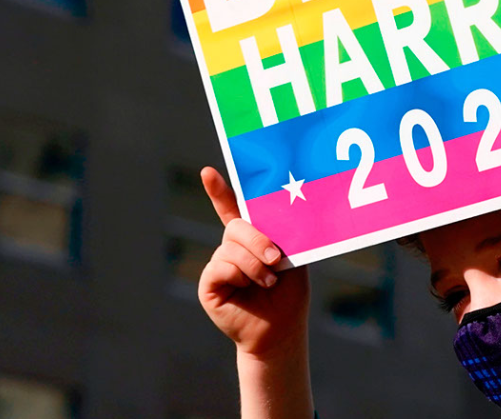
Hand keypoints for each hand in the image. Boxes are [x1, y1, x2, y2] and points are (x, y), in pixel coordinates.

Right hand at [198, 167, 310, 358]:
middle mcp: (230, 247)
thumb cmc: (289, 293)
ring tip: (269, 282)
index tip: (208, 172)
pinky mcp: (209, 284)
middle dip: (258, 240)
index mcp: (251, 237)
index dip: (218, 191)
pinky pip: (221, 267)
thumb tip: (283, 212)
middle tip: (276, 259)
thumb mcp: (292, 257)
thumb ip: (282, 236)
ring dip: (255, 265)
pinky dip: (240, 275)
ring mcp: (218, 264)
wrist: (281, 328)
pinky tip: (249, 288)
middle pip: (236, 227)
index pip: (231, 209)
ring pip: (231, 248)